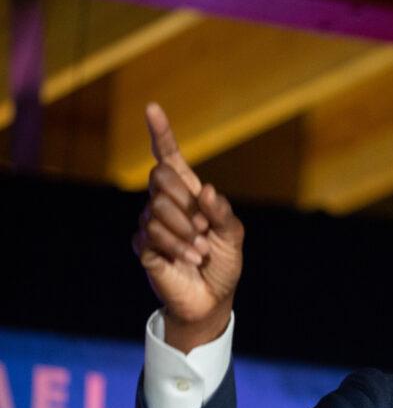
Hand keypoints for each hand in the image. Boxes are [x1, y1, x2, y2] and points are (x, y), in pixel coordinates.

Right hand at [131, 103, 243, 352]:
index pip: (169, 159)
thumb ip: (223, 213)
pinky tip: (189, 259)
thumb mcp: (234, 237)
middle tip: (202, 228)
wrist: (211, 300)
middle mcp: (166, 204)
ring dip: (185, 231)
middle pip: (159, 177)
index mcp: (190, 195)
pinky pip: (152, 233)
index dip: (161, 134)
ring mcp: (151, 224)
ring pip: (157, 207)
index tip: (152, 107)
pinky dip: (178, 246)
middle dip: (184, 200)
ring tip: (200, 251)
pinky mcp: (143, 246)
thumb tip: (207, 191)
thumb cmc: (223, 265)